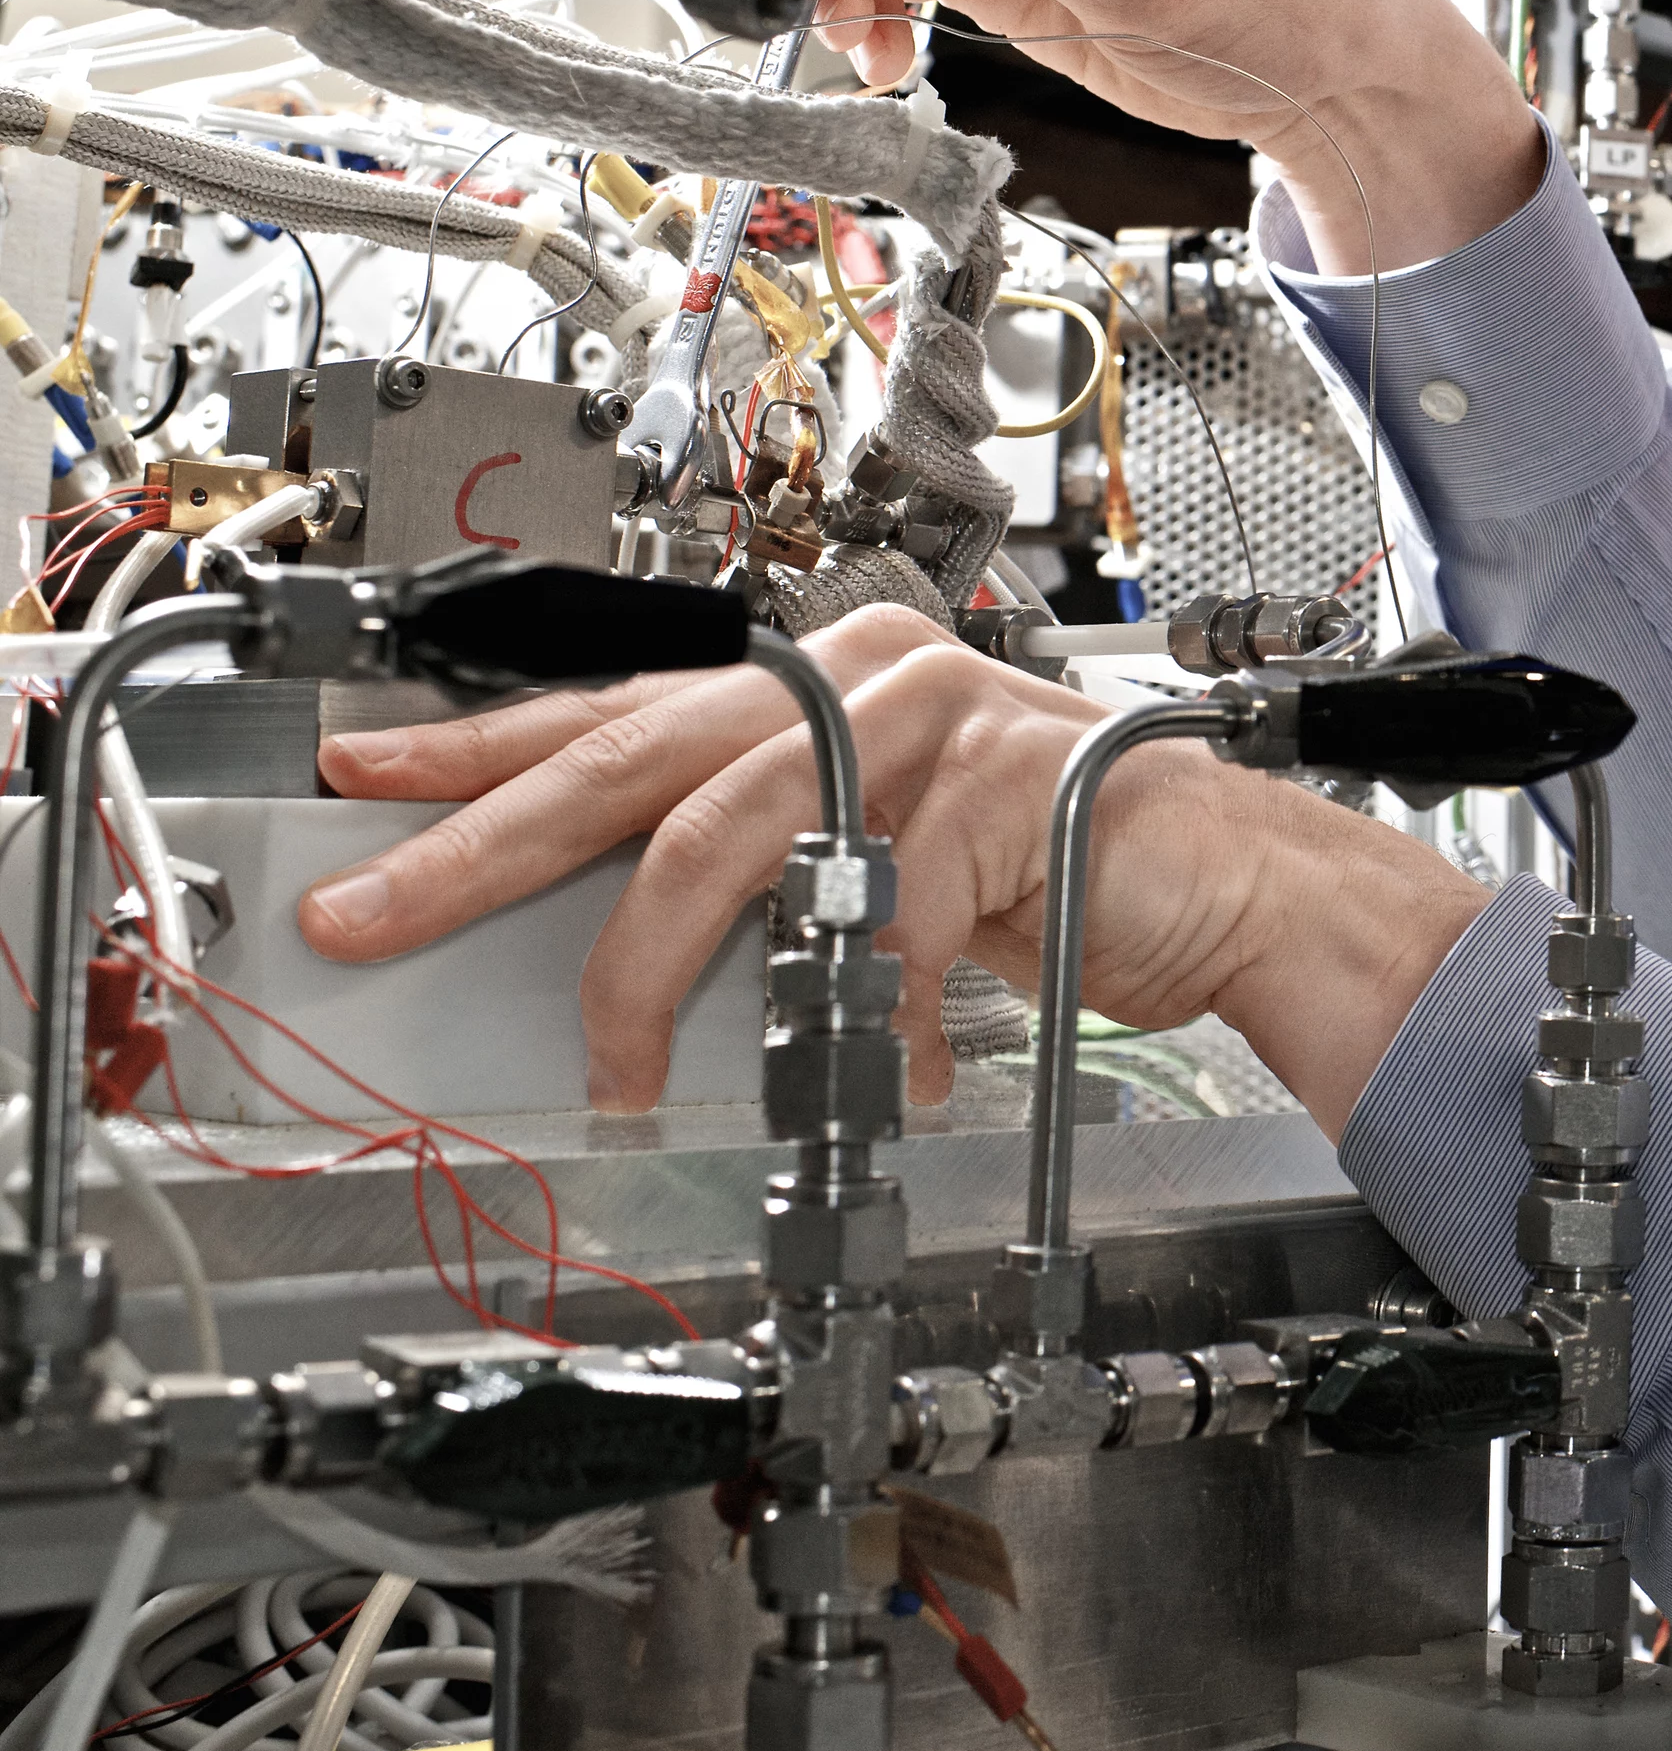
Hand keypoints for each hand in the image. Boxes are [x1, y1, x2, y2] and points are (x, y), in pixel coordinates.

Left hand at [294, 606, 1491, 1133]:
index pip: (616, 712)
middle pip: (632, 761)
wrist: (1229, 886)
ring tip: (623, 1074)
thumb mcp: (874, 867)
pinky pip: (873, 919)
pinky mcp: (993, 783)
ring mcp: (929, 719)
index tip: (365, 779)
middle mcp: (861, 676)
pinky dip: (868, 1014)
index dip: (481, 750)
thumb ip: (766, 871)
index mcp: (821, 682)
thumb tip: (607, 940)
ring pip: (728, 842)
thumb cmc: (1054, 876)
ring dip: (656, 978)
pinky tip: (900, 1063)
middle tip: (374, 910)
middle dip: (482, 847)